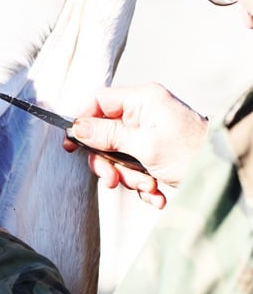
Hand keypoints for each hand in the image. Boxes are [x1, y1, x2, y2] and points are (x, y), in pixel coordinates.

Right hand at [64, 83, 207, 208]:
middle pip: (105, 134)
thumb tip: (77, 127)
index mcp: (143, 100)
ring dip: (129, 177)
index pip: (99, 102)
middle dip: (109, 162)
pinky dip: (142, 184)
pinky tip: (157, 193)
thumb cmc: (191, 153)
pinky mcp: (155, 152)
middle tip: (113, 180)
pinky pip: (135, 167)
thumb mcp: (144, 146)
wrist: (222, 173)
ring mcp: (150, 133)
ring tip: (150, 187)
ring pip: (119, 155)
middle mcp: (145, 113)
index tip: (72, 145)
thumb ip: (108, 136)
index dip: (82, 122)